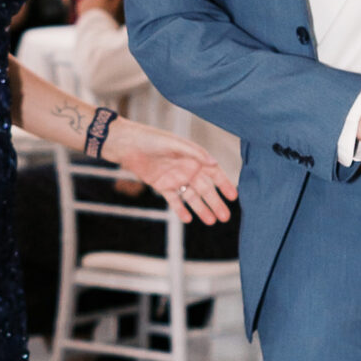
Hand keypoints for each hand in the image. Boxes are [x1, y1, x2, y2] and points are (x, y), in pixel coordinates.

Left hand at [104, 122, 236, 224]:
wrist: (126, 144)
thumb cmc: (151, 138)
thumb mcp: (175, 143)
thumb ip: (195, 153)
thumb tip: (215, 163)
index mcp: (193, 157)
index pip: (214, 173)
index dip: (224, 184)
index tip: (233, 197)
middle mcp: (187, 169)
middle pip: (205, 189)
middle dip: (215, 202)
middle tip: (225, 217)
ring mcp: (175, 178)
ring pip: (191, 197)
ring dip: (201, 209)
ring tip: (211, 221)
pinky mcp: (162, 185)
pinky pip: (174, 200)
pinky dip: (181, 209)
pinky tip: (188, 219)